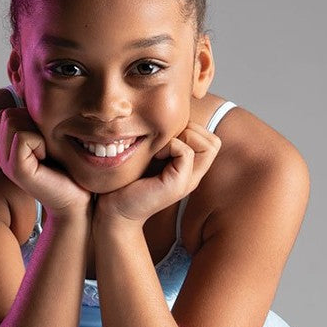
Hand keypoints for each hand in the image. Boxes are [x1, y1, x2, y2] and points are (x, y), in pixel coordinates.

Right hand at [0, 107, 91, 215]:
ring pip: (13, 121)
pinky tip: (46, 158)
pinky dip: (39, 142)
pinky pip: (22, 137)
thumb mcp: (51, 140)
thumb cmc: (69, 171)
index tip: (46, 140)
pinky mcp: (16, 170)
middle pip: (8, 114)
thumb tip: (32, 102)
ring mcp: (7, 163)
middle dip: (32, 123)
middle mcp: (3, 155)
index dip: (29, 119)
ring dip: (37, 132)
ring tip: (46, 152)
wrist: (78, 202)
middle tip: (47, 146)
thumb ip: (37, 124)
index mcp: (9, 147)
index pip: (7, 113)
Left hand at [95, 122, 221, 226]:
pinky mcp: (177, 185)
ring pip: (208, 145)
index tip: (164, 138)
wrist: (113, 211)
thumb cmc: (125, 182)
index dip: (191, 129)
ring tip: (160, 148)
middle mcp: (193, 176)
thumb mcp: (147, 155)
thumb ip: (162, 142)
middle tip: (164, 140)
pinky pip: (187, 152)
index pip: (210, 139)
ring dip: (183, 137)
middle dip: (191, 130)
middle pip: (213, 141)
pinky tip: (154, 155)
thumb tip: (166, 115)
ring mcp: (188, 182)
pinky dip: (171, 145)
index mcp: (188, 169)